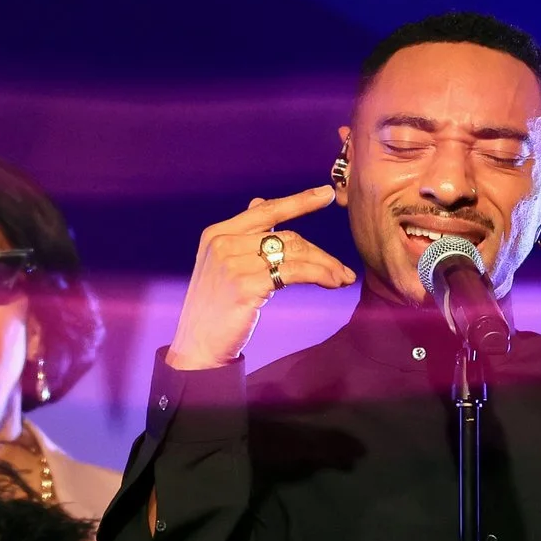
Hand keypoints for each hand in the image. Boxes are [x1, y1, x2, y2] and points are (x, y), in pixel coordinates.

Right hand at [167, 185, 356, 370]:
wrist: (198, 345)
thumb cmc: (214, 308)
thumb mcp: (221, 264)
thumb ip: (242, 235)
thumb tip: (259, 202)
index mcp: (217, 233)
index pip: (266, 211)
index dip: (299, 201)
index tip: (327, 194)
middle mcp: (223, 243)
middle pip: (285, 236)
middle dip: (319, 252)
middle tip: (342, 268)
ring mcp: (233, 263)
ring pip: (294, 253)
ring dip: (325, 265)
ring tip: (343, 278)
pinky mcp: (246, 285)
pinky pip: (294, 272)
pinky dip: (319, 275)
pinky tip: (333, 282)